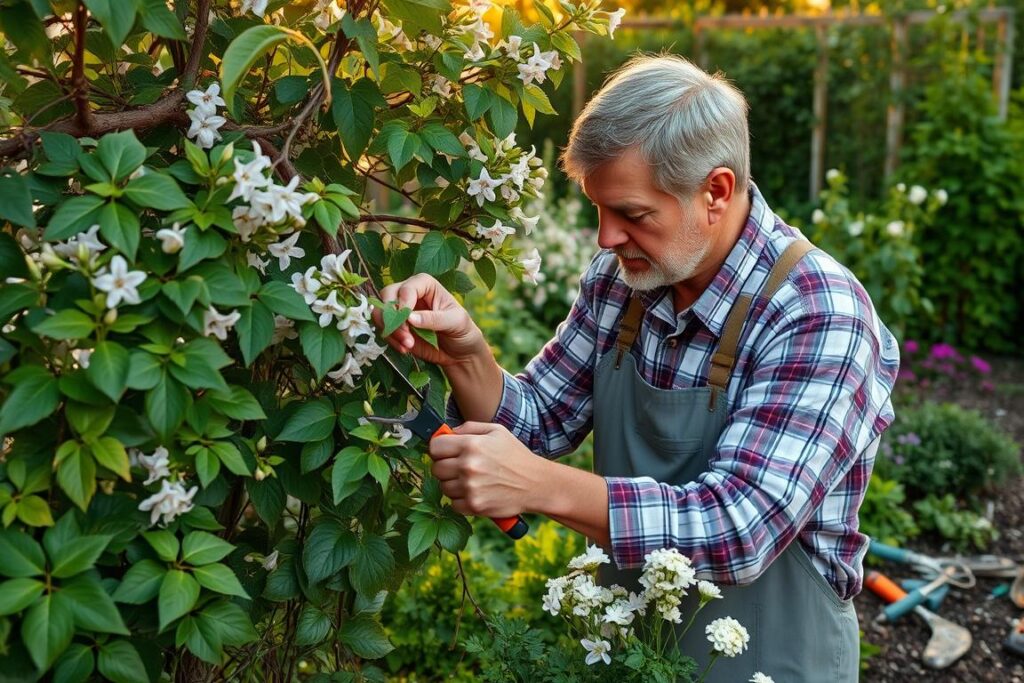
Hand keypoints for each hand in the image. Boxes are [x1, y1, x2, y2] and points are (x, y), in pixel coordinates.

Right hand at [372, 273, 487, 366]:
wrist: (460, 353)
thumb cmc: (463, 330)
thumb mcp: (455, 322)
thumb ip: (434, 319)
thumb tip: (410, 317)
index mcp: (426, 285)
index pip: (407, 287)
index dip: (403, 302)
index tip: (408, 320)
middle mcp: (410, 294)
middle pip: (387, 295)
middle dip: (392, 317)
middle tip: (404, 335)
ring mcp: (401, 311)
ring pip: (381, 313)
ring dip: (390, 331)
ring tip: (407, 346)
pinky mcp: (398, 328)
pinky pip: (385, 330)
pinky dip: (391, 341)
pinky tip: (405, 350)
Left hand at [428, 421, 543, 517]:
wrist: (536, 484)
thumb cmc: (516, 456)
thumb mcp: (496, 431)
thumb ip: (469, 428)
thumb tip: (446, 432)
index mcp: (471, 444)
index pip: (435, 447)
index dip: (438, 449)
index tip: (445, 452)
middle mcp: (468, 466)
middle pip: (436, 469)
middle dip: (445, 467)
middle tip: (460, 467)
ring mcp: (470, 488)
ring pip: (443, 487)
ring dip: (453, 485)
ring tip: (471, 481)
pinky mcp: (474, 506)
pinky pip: (453, 504)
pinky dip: (461, 500)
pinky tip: (475, 493)